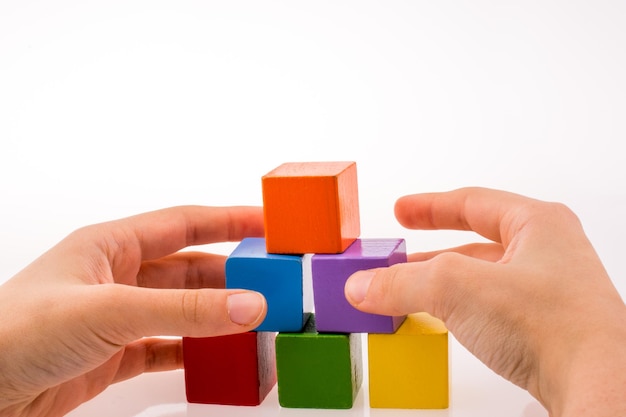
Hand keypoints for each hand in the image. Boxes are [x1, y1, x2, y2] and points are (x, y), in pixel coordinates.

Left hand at [0, 206, 267, 416]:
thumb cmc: (15, 332)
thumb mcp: (109, 310)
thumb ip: (183, 310)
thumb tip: (248, 305)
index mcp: (111, 245)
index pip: (184, 223)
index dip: (229, 221)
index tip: (268, 224)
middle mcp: (117, 277)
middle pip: (191, 269)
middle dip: (232, 275)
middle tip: (273, 283)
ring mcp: (117, 317)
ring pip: (183, 310)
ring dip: (218, 316)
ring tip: (255, 321)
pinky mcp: (114, 354)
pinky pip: (168, 347)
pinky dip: (195, 351)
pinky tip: (216, 354)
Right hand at [345, 187, 625, 416]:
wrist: (597, 386)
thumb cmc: (554, 327)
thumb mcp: (458, 288)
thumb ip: (403, 282)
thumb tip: (364, 285)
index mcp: (538, 225)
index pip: (472, 203)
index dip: (430, 206)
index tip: (402, 211)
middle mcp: (547, 255)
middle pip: (474, 244)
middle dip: (429, 254)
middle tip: (398, 258)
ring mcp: (548, 294)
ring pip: (480, 280)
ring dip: (440, 286)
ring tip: (408, 294)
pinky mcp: (544, 329)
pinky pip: (489, 310)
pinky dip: (459, 312)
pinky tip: (442, 323)